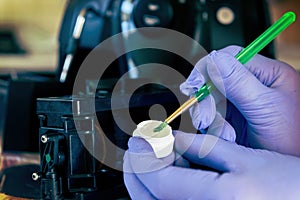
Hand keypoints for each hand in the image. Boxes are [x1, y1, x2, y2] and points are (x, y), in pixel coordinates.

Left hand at [124, 131, 299, 199]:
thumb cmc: (287, 187)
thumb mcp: (244, 160)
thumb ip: (203, 148)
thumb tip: (172, 138)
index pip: (156, 179)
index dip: (143, 156)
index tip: (140, 138)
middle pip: (147, 197)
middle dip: (136, 169)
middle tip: (138, 147)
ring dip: (145, 180)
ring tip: (151, 157)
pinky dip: (161, 191)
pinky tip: (170, 174)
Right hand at [180, 45, 299, 155]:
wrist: (295, 168)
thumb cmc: (293, 139)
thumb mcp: (265, 107)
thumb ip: (238, 82)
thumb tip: (214, 59)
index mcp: (267, 74)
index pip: (230, 58)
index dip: (208, 68)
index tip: (195, 84)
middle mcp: (252, 86)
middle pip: (216, 81)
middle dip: (207, 102)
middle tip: (204, 120)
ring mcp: (242, 103)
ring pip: (212, 101)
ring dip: (212, 119)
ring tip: (225, 135)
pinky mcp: (234, 119)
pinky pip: (213, 117)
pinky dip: (214, 129)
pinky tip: (226, 138)